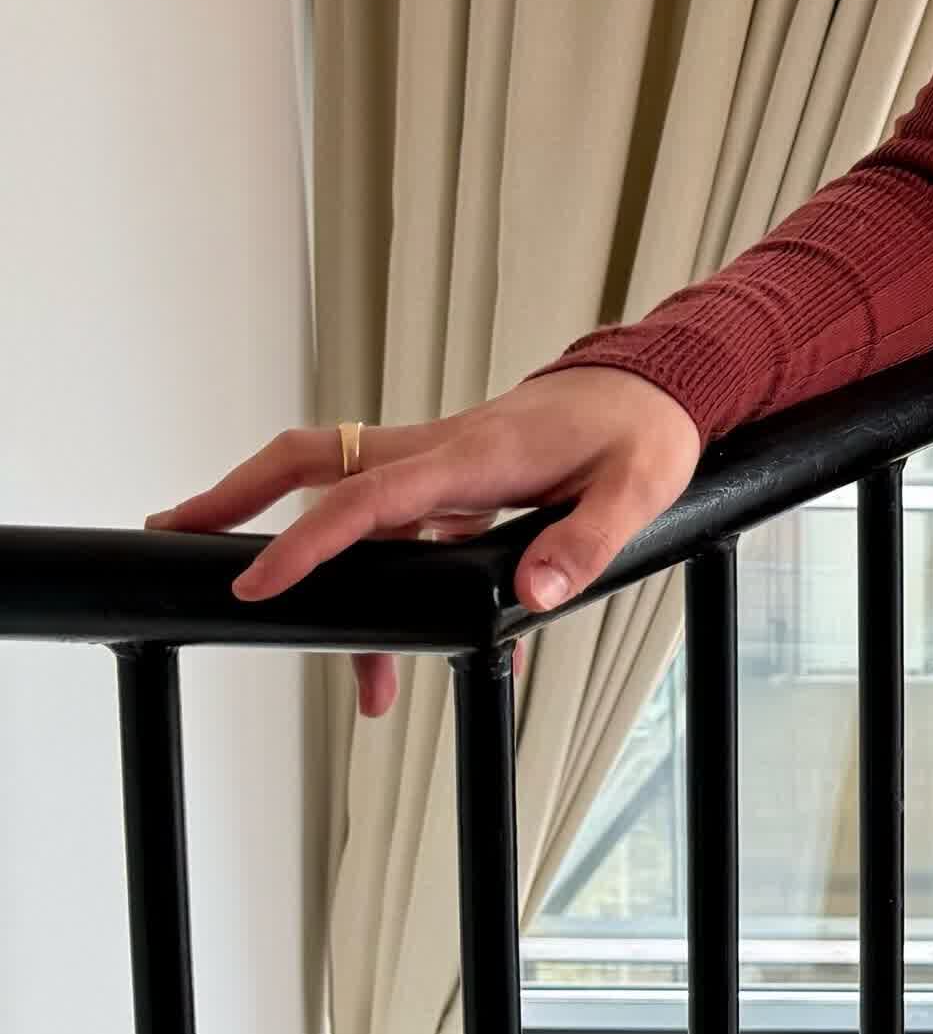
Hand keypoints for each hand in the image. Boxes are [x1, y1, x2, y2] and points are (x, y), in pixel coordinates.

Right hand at [143, 369, 705, 721]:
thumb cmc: (642, 435)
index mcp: (475, 455)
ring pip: (348, 502)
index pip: (371, 499)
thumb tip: (532, 597)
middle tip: (176, 534)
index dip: (309, 541)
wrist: (655, 390)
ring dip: (303, 551)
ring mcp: (439, 463)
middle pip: (316, 464)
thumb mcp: (634, 493)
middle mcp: (441, 452)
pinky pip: (390, 521)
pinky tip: (395, 644)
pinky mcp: (450, 478)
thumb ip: (585, 543)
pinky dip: (372, 571)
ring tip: (288, 626)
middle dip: (239, 496)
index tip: (256, 583)